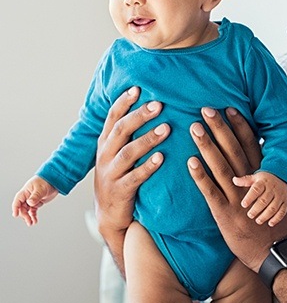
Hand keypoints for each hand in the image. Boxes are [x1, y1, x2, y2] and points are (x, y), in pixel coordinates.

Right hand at [12, 176, 57, 225]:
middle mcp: (27, 197)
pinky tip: (35, 220)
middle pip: (22, 208)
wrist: (55, 180)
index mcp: (25, 192)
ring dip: (28, 217)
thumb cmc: (46, 181)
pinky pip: (33, 210)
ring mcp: (32, 200)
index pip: (17, 201)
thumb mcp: (40, 189)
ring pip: (27, 210)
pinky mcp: (37, 202)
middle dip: (24, 215)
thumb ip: (35, 196)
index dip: (15, 208)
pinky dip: (33, 215)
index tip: (16, 215)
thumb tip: (30, 203)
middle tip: (28, 221)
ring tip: (31, 223)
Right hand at [94, 86, 168, 236]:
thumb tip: (152, 104)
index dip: (124, 102)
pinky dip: (147, 167)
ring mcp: (110, 174)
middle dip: (139, 116)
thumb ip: (129, 133)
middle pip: (121, 130)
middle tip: (159, 105)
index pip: (112, 117)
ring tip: (166, 129)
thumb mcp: (118, 152)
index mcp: (105, 142)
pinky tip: (161, 158)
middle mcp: (105, 155)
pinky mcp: (119, 191)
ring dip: (147, 139)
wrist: (109, 215)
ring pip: (128, 153)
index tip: (138, 88)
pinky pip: (134, 177)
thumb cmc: (120, 176)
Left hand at [187, 107, 286, 272]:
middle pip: (233, 150)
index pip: (250, 145)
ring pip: (221, 166)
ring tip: (195, 128)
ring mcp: (237, 198)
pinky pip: (210, 192)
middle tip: (207, 109)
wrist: (272, 252)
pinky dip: (201, 176)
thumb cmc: (270, 221)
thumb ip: (260, 175)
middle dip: (220, 128)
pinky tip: (190, 162)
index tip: (230, 107)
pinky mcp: (224, 213)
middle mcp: (249, 184)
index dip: (239, 126)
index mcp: (260, 177)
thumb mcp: (271, 194)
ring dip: (207, 146)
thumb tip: (253, 156)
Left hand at [233, 171, 286, 226]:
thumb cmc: (266, 180)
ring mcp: (280, 196)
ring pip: (273, 207)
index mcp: (263, 182)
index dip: (250, 197)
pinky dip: (277, 218)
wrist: (285, 177)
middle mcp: (272, 189)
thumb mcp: (256, 177)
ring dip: (265, 215)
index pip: (256, 189)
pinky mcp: (286, 202)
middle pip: (264, 200)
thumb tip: (234, 180)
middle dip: (256, 209)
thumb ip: (245, 180)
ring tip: (258, 221)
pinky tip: (270, 223)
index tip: (243, 204)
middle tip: (250, 215)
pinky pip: (282, 211)